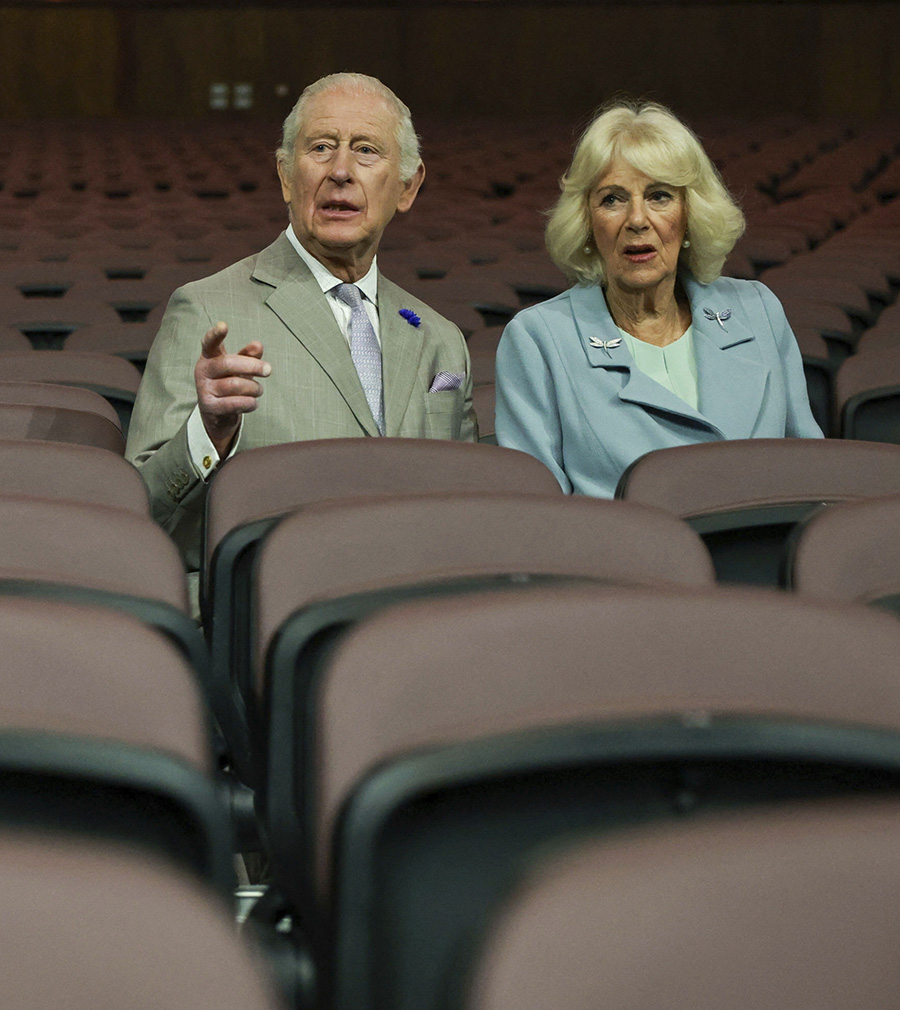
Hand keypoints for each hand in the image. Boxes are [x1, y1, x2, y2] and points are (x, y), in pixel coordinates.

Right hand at [194, 321, 270, 455]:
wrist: (217, 412)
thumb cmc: (229, 382)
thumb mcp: (239, 367)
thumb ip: (248, 356)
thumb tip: (258, 345)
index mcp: (209, 356)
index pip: (209, 343)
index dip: (215, 334)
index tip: (224, 325)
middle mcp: (203, 370)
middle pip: (228, 364)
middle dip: (252, 366)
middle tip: (268, 370)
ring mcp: (204, 388)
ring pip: (235, 385)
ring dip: (253, 388)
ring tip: (258, 390)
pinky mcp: (209, 406)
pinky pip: (234, 403)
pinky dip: (249, 403)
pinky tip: (253, 402)